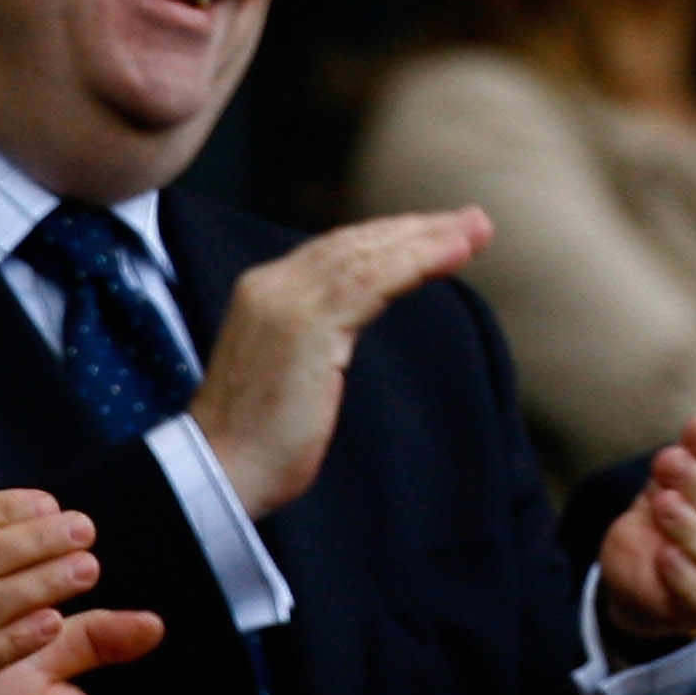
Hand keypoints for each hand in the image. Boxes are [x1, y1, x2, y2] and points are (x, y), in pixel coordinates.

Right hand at [188, 208, 490, 518]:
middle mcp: (273, 284)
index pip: (339, 249)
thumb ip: (322, 330)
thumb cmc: (260, 436)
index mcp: (266, 290)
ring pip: (370, 255)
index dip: (392, 236)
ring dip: (428, 239)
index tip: (441, 232)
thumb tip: (364, 311)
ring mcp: (287, 301)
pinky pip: (373, 281)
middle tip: (474, 220)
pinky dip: (418, 261)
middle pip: (357, 242)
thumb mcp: (293, 366)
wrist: (220, 474)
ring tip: (475, 230)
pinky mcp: (307, 325)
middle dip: (419, 229)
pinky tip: (454, 254)